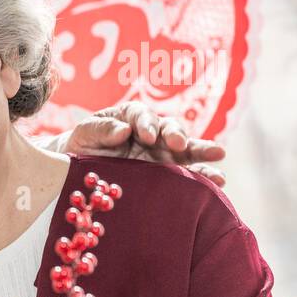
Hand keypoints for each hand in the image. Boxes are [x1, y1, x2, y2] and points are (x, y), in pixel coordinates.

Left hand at [55, 100, 226, 186]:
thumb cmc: (82, 146)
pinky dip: (203, 176)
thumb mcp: (85, 134)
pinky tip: (219, 181)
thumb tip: (124, 130)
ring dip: (201, 152)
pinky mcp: (167, 174)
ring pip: (185, 150)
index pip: (141, 115)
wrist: (78, 171)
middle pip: (169, 128)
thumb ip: (101, 129)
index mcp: (130, 117)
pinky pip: (188, 173)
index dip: (145, 123)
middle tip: (178, 143)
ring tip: (217, 155)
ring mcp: (161, 154)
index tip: (145, 135)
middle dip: (175, 134)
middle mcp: (152, 133)